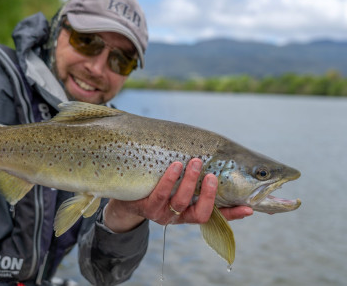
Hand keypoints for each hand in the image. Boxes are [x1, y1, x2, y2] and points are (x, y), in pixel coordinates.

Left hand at [104, 158, 252, 232]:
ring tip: (195, 162)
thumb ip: (197, 178)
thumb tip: (220, 159)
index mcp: (192, 213)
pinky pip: (160, 193)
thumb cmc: (160, 184)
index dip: (233, 214)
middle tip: (213, 175)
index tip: (249, 208)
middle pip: (201, 213)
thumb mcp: (179, 184)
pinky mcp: (147, 207)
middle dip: (209, 194)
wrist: (126, 196)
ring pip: (181, 201)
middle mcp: (180, 216)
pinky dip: (169, 179)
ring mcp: (163, 213)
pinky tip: (175, 165)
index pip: (217, 216)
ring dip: (190, 181)